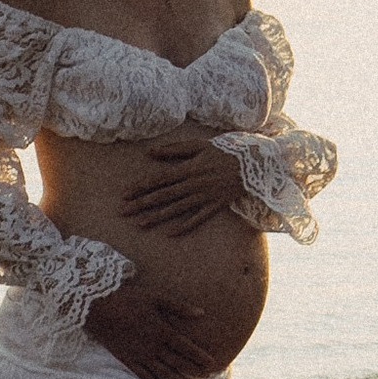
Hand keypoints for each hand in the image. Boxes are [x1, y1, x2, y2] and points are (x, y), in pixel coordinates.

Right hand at [84, 278, 224, 378]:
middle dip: (193, 370)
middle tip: (207, 377)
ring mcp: (139, 355)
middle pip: (176, 362)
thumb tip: (201, 313)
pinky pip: (143, 375)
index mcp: (161, 330)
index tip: (212, 364)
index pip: (185, 347)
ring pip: (161, 372)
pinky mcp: (126, 359)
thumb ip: (179, 307)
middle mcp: (152, 346)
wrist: (99, 307)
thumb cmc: (129, 299)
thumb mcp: (156, 298)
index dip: (199, 356)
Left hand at [118, 135, 249, 234]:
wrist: (254, 163)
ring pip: (176, 209)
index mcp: (189, 168)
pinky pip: (197, 218)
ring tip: (139, 223)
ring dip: (157, 217)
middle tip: (123, 212)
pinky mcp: (214, 206)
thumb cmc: (224, 150)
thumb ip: (174, 149)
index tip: (124, 193)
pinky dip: (184, 226)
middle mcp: (194, 184)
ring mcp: (204, 197)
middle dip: (141, 204)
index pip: (159, 179)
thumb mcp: (199, 145)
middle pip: (163, 196)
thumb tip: (150, 152)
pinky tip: (169, 233)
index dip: (141, 186)